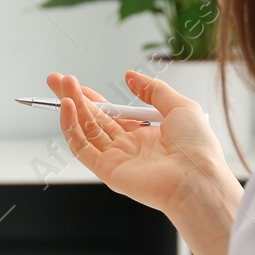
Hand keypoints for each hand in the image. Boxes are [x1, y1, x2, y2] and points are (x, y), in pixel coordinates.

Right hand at [46, 70, 229, 213]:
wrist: (197, 178)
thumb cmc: (197, 147)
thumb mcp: (180, 106)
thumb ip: (153, 89)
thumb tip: (130, 76)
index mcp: (145, 134)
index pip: (112, 113)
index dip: (94, 98)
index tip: (79, 83)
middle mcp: (128, 147)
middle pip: (94, 119)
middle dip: (75, 98)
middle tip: (57, 79)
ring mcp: (116, 159)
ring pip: (85, 130)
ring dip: (72, 107)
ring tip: (62, 85)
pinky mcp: (106, 170)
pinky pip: (82, 147)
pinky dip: (71, 127)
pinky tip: (68, 107)